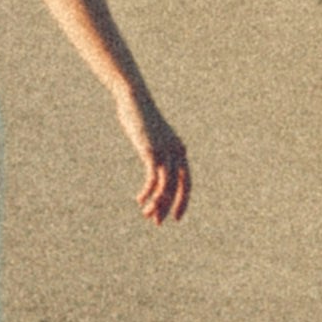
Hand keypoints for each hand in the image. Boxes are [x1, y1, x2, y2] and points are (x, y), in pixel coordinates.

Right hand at [120, 97, 193, 224]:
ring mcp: (165, 152)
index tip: (175, 218)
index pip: (186, 184)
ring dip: (156, 204)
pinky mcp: (151, 152)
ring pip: (165, 187)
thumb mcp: (153, 137)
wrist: (135, 99)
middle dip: (167, 207)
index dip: (182, 202)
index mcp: (180, 150)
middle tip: (156, 222)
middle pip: (177, 189)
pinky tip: (139, 199)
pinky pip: (153, 179)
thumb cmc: (142, 118)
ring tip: (146, 214)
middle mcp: (176, 152)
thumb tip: (155, 164)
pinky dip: (147, 192)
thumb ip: (157, 150)